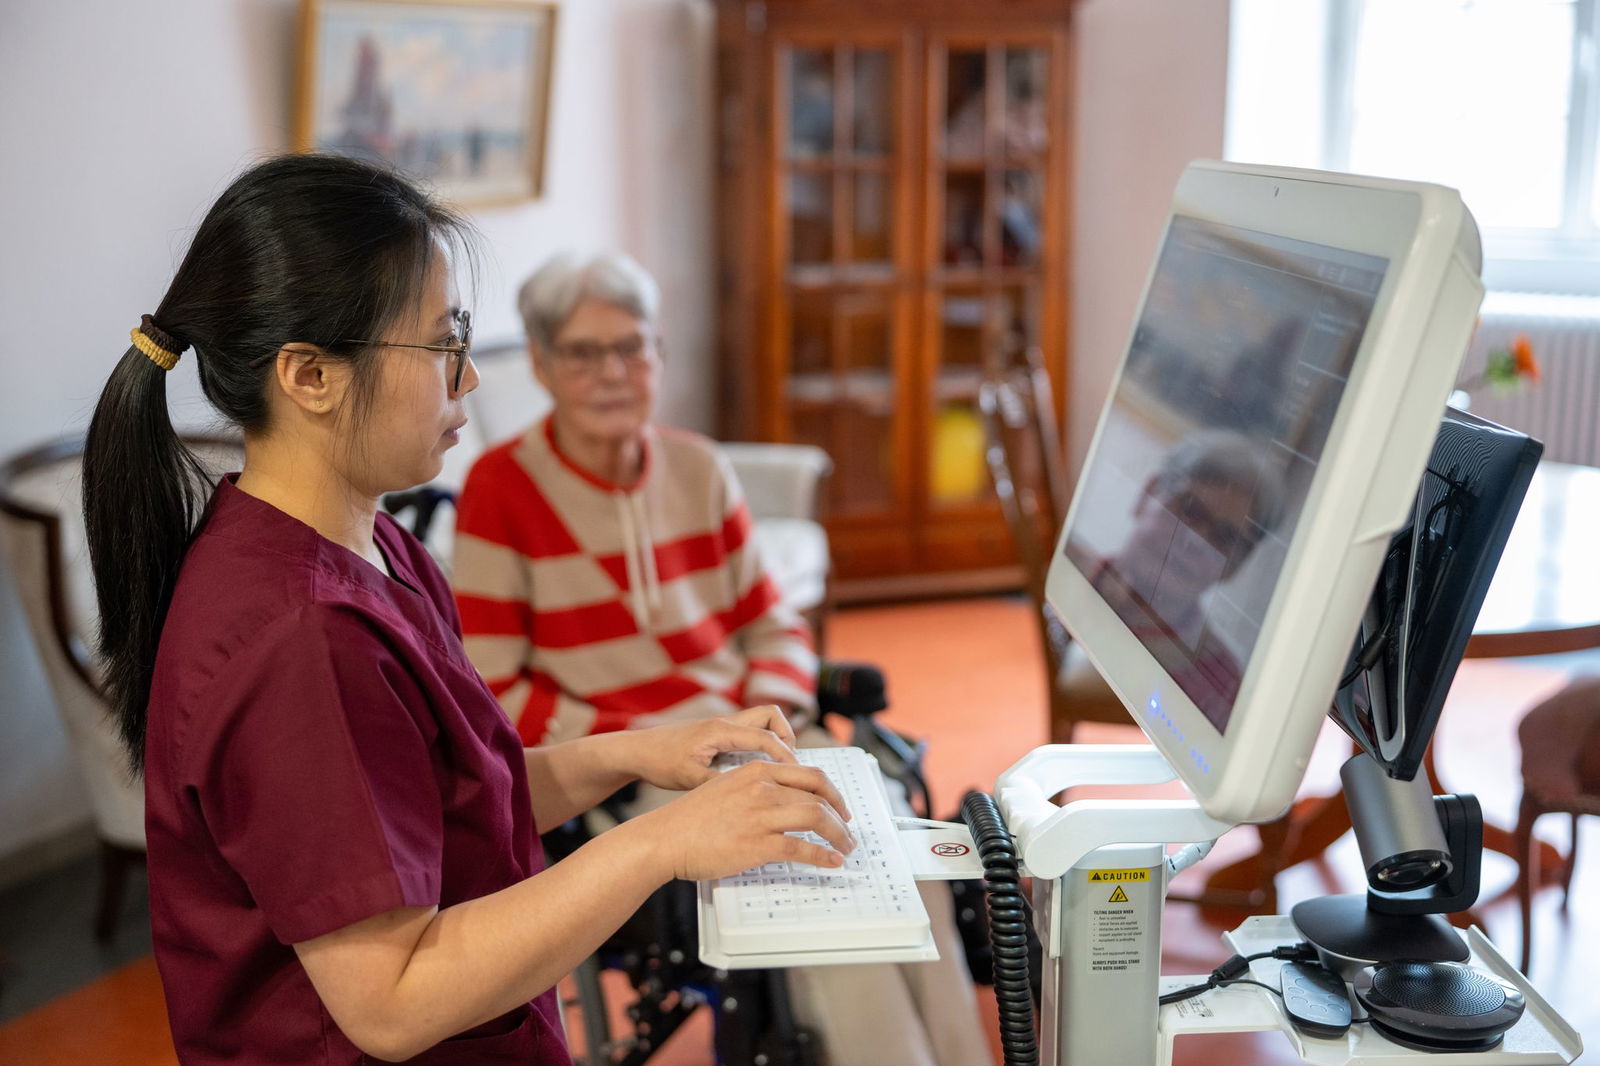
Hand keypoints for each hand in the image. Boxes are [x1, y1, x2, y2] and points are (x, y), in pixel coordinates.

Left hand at [620, 705, 800, 791]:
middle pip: (771, 716)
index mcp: (720, 731)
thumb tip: (750, 798)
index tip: (797, 775)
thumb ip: (721, 785)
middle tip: (792, 765)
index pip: (766, 736)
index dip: (786, 756)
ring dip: (775, 739)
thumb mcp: (690, 779)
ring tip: (779, 767)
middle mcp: (724, 723)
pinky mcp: (718, 733)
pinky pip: (750, 732)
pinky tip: (756, 769)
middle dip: (788, 737)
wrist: (636, 750)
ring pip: (762, 721)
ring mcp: (722, 726)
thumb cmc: (659, 762)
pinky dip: (761, 745)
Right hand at [629, 759, 855, 880]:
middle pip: (819, 795)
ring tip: (845, 847)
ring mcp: (761, 815)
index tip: (839, 806)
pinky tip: (830, 861)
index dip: (832, 792)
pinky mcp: (757, 843)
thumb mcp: (725, 787)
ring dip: (839, 835)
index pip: (810, 774)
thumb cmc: (690, 818)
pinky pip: (802, 848)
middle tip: (848, 829)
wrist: (664, 838)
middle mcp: (762, 787)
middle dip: (841, 814)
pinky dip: (822, 856)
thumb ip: (754, 788)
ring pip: (816, 818)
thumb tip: (781, 803)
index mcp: (756, 771)